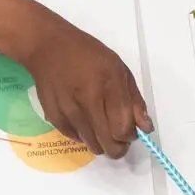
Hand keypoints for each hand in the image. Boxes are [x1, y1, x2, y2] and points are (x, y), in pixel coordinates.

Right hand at [19, 16, 151, 159]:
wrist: (48, 47)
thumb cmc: (89, 55)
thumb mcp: (120, 70)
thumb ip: (135, 101)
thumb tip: (146, 129)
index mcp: (108, 86)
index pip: (123, 129)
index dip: (131, 135)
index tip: (130, 129)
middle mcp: (87, 101)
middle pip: (109, 145)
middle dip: (119, 146)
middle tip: (119, 135)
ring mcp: (68, 112)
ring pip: (93, 146)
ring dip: (103, 142)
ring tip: (103, 126)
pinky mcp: (54, 118)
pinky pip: (77, 140)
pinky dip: (86, 136)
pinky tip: (86, 119)